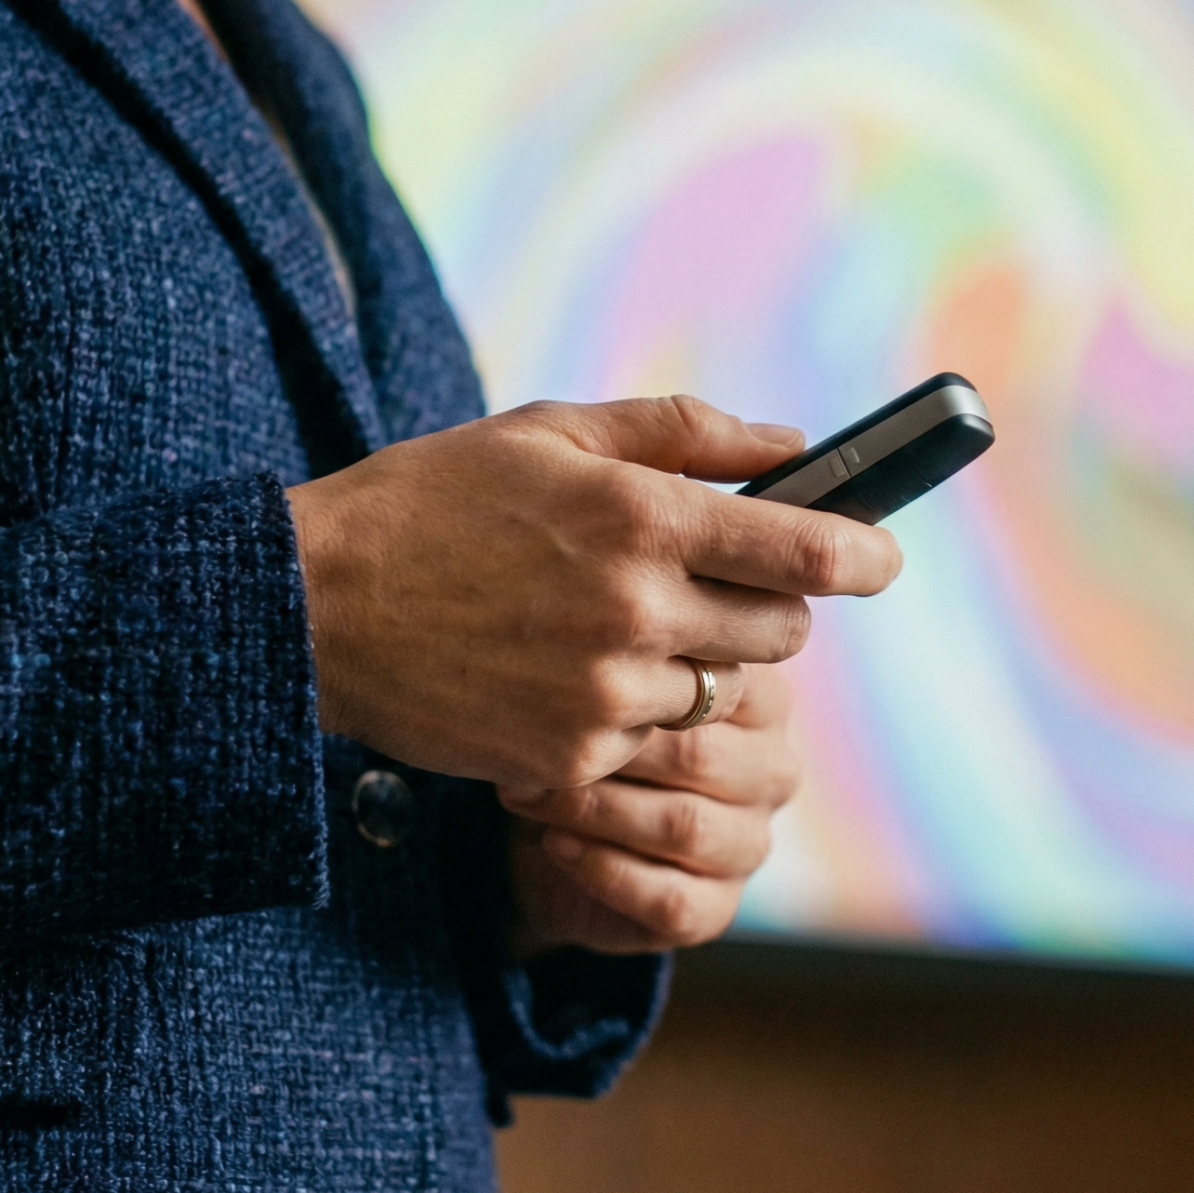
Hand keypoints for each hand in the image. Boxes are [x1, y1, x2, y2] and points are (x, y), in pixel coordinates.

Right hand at [284, 396, 900, 792]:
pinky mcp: (568, 760)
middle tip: (722, 587)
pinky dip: (626, 715)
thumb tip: (791, 440)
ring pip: (715, 695)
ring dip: (693, 664)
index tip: (882, 559)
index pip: (801, 551)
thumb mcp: (551, 432)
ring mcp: (604, 695)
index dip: (860, 556)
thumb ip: (681, 433)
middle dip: (768, 609)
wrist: (311, 607)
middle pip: (777, 634)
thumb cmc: (431, 500)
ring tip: (617, 630)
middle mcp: (636, 611)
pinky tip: (564, 676)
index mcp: (641, 518)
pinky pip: (644, 744)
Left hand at [502, 661, 803, 954]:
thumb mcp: (608, 687)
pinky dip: (605, 870)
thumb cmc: (588, 737)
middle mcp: (772, 772)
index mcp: (762, 701)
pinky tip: (555, 844)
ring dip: (596, 811)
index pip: (722, 686)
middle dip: (609, 753)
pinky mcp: (718, 908)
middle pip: (700, 759)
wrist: (553, 837)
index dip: (643, 688)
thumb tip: (593, 646)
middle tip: (533, 745)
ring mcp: (751, 845)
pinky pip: (671, 898)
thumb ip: (625, 662)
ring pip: (685, 828)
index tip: (566, 679)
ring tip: (531, 794)